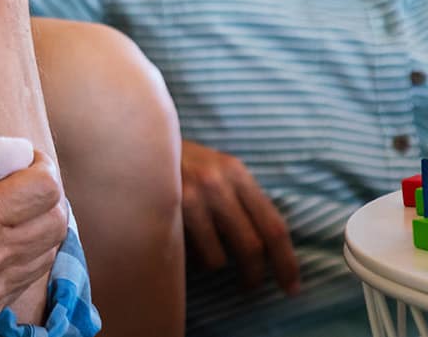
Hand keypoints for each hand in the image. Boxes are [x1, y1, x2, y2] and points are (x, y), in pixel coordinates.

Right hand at [0, 130, 67, 332]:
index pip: (46, 189)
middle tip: (20, 181)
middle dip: (46, 193)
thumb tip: (3, 145)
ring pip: (50, 250)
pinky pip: (29, 275)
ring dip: (39, 223)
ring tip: (9, 209)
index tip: (24, 159)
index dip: (41, 165)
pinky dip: (26, 251)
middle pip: (57, 221)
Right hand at [180, 139, 298, 295]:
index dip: (286, 262)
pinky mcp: (166, 209)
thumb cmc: (181, 163)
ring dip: (215, 263)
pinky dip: (191, 257)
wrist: (136, 140)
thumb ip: (242, 198)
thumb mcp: (217, 170)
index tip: (291, 287)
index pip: (274, 226)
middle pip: (251, 246)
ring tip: (206, 254)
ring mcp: (190, 196)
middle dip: (254, 274)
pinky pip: (189, 253)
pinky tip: (184, 243)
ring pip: (218, 256)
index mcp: (237, 172)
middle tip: (251, 286)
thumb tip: (269, 245)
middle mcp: (218, 182)